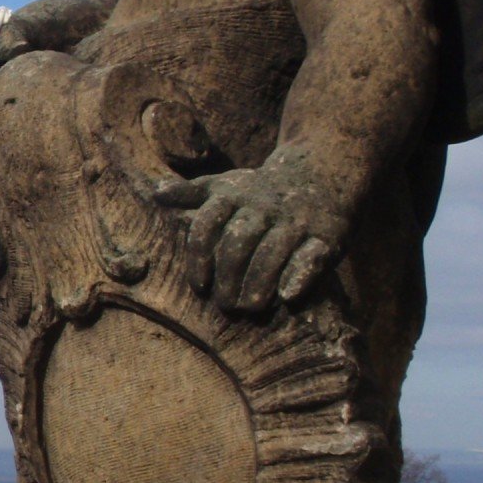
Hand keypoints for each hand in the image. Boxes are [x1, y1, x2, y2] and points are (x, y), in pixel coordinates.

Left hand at [152, 154, 348, 311]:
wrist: (320, 173)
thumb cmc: (260, 190)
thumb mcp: (225, 186)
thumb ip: (190, 193)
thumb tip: (156, 192)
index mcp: (233, 196)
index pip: (207, 226)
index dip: (199, 258)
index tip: (199, 287)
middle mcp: (263, 206)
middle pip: (238, 242)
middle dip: (229, 276)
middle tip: (225, 306)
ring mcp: (295, 220)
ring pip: (273, 252)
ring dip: (259, 283)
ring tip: (249, 308)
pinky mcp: (325, 235)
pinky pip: (312, 256)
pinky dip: (300, 276)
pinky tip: (287, 297)